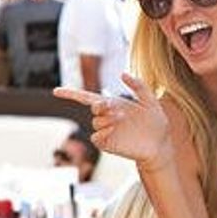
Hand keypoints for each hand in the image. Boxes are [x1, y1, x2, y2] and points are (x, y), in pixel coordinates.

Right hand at [54, 73, 172, 170]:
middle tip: (119, 110)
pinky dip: (102, 133)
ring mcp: (106, 131)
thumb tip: (122, 74)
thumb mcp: (150, 101)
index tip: (56, 91)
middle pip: (94, 107)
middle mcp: (107, 117)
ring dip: (107, 119)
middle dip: (102, 106)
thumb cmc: (156, 123)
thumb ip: (138, 86)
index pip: (87, 98)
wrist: (160, 144)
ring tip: (122, 120)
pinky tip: (113, 131)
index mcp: (113, 105)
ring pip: (96, 122)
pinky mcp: (107, 144)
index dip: (71, 94)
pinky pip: (96, 137)